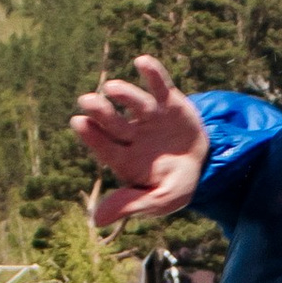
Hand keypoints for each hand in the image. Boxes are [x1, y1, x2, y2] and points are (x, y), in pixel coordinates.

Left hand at [73, 54, 210, 224]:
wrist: (202, 164)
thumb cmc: (174, 184)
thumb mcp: (159, 200)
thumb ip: (131, 205)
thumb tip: (95, 220)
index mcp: (124, 159)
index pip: (105, 147)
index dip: (92, 136)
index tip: (78, 122)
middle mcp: (132, 134)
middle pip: (113, 122)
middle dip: (100, 112)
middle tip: (86, 102)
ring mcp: (149, 116)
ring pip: (134, 102)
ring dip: (124, 94)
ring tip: (111, 87)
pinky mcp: (168, 101)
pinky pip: (159, 84)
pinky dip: (152, 73)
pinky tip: (141, 62)